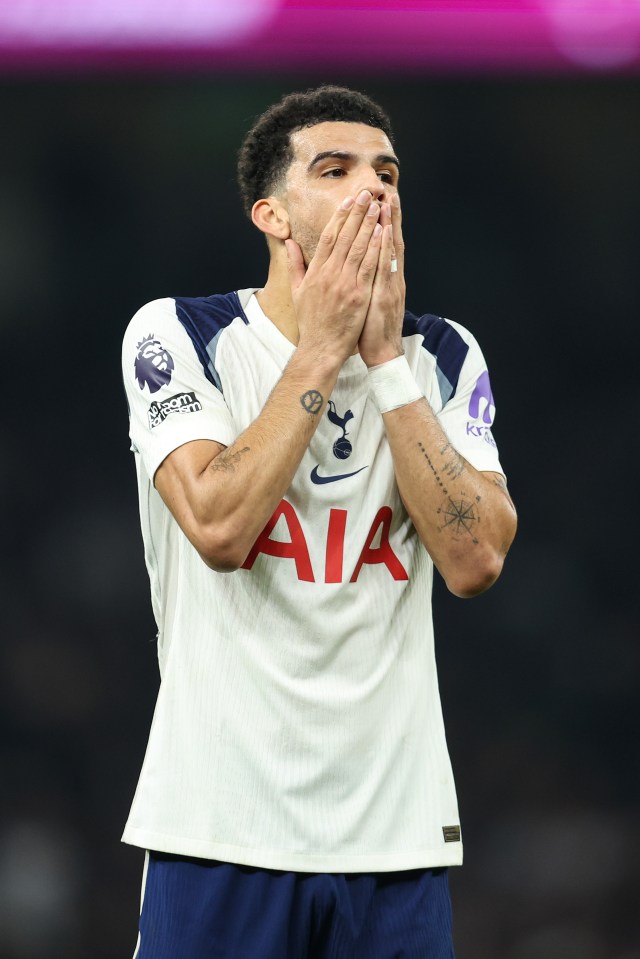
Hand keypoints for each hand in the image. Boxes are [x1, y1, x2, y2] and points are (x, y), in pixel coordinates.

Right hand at [286, 189, 382, 367]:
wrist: (320, 348)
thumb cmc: (311, 322)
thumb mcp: (298, 292)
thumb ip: (295, 265)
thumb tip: (289, 243)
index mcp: (315, 272)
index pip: (329, 237)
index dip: (340, 216)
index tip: (348, 201)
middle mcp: (329, 274)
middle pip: (345, 236)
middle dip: (357, 213)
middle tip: (366, 193)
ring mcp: (344, 284)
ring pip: (359, 247)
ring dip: (369, 224)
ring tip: (378, 206)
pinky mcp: (358, 295)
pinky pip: (369, 266)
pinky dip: (376, 248)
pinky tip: (382, 233)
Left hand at [358, 193, 405, 367]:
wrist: (382, 353)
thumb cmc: (370, 329)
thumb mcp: (366, 301)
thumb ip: (362, 281)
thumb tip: (355, 267)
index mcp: (384, 278)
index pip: (383, 245)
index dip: (382, 224)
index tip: (379, 201)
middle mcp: (391, 278)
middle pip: (390, 241)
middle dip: (389, 217)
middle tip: (387, 191)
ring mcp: (390, 285)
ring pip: (390, 250)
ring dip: (389, 225)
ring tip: (387, 201)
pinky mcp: (386, 295)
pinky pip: (385, 268)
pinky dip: (386, 249)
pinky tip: (385, 233)